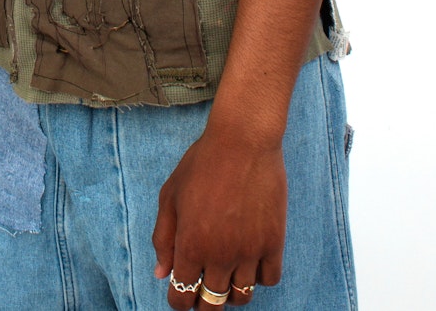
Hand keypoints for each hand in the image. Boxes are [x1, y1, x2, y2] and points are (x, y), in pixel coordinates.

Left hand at [152, 125, 286, 307]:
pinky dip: (259, 276)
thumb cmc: (202, 163)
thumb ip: (163, 237)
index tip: (182, 291)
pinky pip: (269, 279)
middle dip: (204, 304)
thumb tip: (161, 274)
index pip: (181, 298)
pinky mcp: (274, 242)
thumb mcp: (170, 195)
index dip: (179, 300)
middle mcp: (219, 256)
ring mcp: (249, 251)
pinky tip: (250, 259)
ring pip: (241, 296)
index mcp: (190, 246)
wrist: (243, 140)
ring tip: (227, 273)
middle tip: (204, 290)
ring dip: (231, 292)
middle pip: (212, 305)